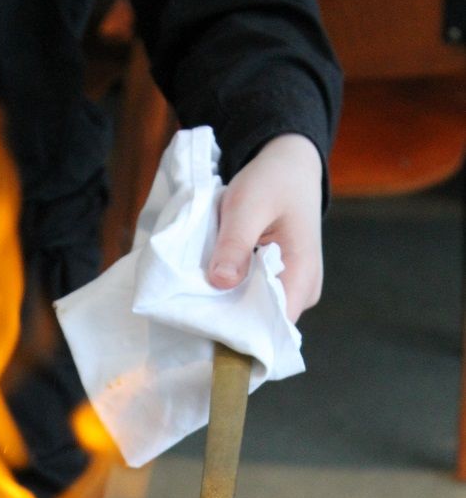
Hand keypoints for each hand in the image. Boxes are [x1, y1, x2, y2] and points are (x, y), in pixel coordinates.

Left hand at [207, 134, 323, 322]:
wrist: (289, 165)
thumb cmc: (273, 181)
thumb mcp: (248, 204)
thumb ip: (235, 243)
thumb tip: (221, 282)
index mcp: (303, 276)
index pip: (274, 327)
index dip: (242, 332)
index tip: (208, 327)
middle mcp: (303, 292)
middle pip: (263, 325)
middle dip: (230, 320)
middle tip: (194, 310)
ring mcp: (293, 289)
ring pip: (256, 314)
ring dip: (229, 307)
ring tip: (201, 297)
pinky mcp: (280, 284)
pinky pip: (254, 300)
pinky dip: (233, 295)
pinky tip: (214, 287)